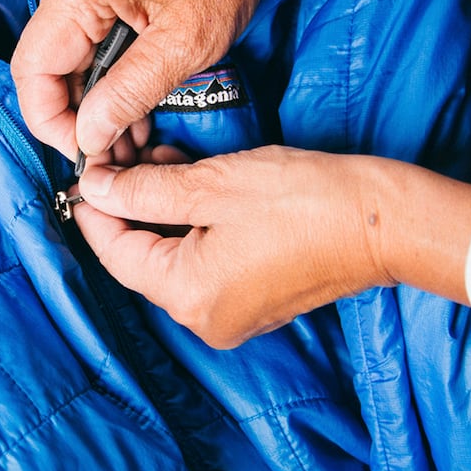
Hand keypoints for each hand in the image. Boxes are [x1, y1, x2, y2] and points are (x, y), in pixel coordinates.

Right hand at [10, 0, 341, 161]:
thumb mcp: (187, 41)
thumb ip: (130, 94)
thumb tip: (90, 137)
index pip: (32, 70)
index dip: (51, 122)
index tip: (86, 151)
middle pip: (44, 60)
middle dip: (78, 111)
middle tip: (118, 148)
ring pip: (62, 47)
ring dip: (93, 90)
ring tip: (135, 125)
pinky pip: (78, 24)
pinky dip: (102, 60)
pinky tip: (133, 87)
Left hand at [73, 145, 397, 347]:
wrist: (386, 223)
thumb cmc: (307, 200)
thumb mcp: (212, 184)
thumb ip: (144, 189)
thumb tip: (96, 188)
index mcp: (188, 295)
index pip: (115, 252)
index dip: (93, 210)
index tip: (84, 171)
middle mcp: (204, 318)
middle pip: (141, 258)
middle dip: (128, 204)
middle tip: (124, 153)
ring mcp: (231, 315)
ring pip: (172, 257)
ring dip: (160, 210)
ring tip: (159, 159)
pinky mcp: (254, 301)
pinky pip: (203, 264)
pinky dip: (191, 226)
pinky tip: (191, 184)